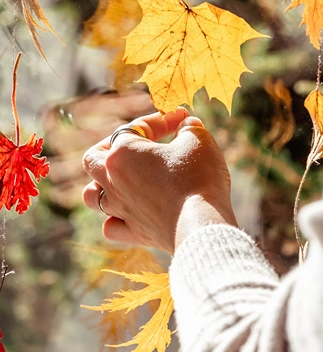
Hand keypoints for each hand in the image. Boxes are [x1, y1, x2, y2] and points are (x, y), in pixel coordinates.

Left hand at [81, 111, 236, 253]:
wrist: (201, 224)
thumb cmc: (197, 177)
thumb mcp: (199, 140)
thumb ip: (188, 127)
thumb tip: (187, 125)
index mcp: (123, 152)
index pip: (136, 126)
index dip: (162, 120)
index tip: (182, 118)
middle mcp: (112, 180)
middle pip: (93, 158)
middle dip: (111, 147)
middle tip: (135, 146)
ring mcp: (119, 209)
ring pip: (92, 195)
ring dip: (102, 185)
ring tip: (122, 180)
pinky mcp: (132, 233)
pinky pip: (111, 226)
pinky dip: (116, 219)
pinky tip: (131, 214)